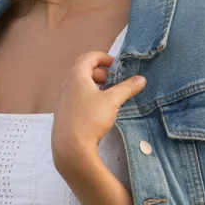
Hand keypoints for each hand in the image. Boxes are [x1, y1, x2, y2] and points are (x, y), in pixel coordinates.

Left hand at [51, 49, 145, 170]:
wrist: (70, 147)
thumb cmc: (90, 118)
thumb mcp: (112, 101)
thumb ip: (127, 88)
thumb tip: (141, 79)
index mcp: (76, 76)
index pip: (88, 57)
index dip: (103, 57)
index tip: (115, 65)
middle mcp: (67, 85)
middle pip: (83, 71)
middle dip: (100, 73)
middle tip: (114, 81)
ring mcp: (63, 100)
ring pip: (80, 86)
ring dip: (94, 86)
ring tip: (108, 95)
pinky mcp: (63, 114)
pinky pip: (76, 98)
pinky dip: (88, 97)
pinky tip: (97, 110)